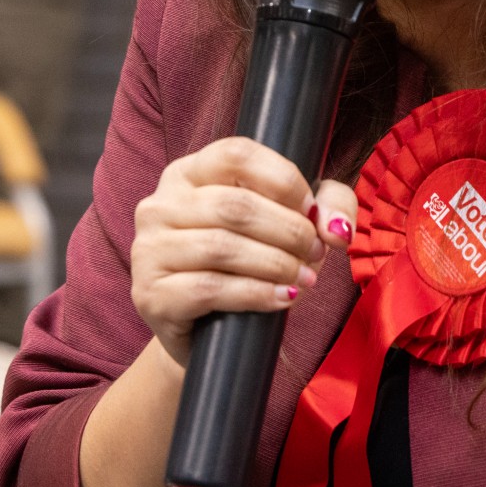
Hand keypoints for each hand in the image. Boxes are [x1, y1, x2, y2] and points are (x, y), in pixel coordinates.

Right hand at [129, 136, 358, 366]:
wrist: (207, 332)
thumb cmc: (247, 266)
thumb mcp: (289, 222)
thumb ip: (326, 206)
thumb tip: (336, 228)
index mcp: (188, 173)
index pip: (236, 154)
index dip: (283, 179)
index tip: (311, 209)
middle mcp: (159, 204)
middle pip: (234, 205)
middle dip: (288, 230)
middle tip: (315, 252)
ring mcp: (148, 249)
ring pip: (222, 247)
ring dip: (277, 264)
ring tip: (305, 278)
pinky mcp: (151, 294)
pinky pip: (210, 289)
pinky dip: (256, 294)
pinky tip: (282, 298)